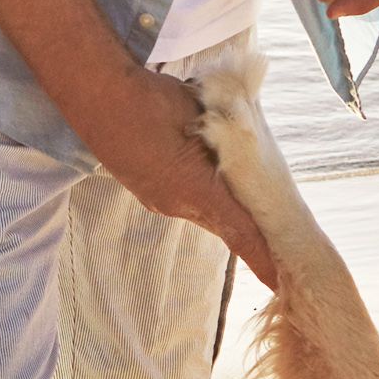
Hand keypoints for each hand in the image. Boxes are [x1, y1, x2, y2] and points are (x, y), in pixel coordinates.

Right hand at [79, 67, 281, 286]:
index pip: (243, 235)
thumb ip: (231, 138)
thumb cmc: (153, 100)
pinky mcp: (146, 191)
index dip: (265, 261)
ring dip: (224, 205)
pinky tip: (201, 165)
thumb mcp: (207, 116)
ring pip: (204, 211)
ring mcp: (158, 200)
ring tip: (244, 190)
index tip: (284, 283)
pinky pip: (184, 199)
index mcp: (198, 191)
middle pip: (226, 226)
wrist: (95, 95)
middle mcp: (178, 204)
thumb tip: (251, 143)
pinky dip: (201, 191)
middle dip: (251, 231)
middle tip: (279, 235)